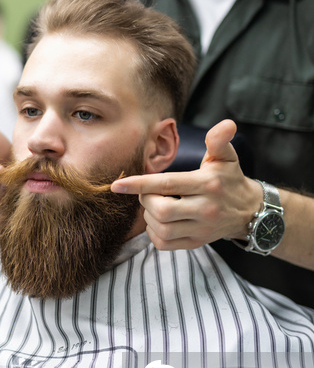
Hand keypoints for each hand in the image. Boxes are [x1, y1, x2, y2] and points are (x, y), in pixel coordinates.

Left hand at [111, 120, 261, 250]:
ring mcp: (201, 229)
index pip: (168, 184)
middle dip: (145, 200)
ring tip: (153, 205)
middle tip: (147, 192)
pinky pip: (165, 243)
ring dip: (148, 217)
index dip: (140, 184)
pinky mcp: (197, 242)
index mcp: (208, 184)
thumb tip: (226, 124)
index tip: (117, 185)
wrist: (250, 211)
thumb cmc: (230, 179)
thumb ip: (219, 140)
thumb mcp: (227, 157)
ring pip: (161, 229)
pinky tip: (158, 221)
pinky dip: (154, 233)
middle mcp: (205, 209)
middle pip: (161, 210)